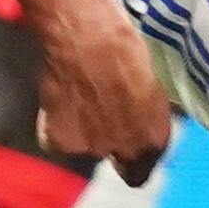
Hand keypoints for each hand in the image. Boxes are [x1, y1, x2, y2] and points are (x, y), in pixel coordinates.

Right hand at [34, 3, 171, 183]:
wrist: (86, 36)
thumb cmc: (125, 45)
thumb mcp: (151, 83)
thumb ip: (147, 112)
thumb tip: (142, 117)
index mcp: (154, 136)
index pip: (144, 171)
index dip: (135, 161)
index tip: (127, 149)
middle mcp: (126, 150)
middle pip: (118, 164)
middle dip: (111, 147)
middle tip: (100, 118)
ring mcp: (91, 149)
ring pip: (84, 148)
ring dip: (81, 132)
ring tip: (79, 97)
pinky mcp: (60, 142)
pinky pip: (54, 140)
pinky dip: (54, 124)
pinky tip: (60, 98)